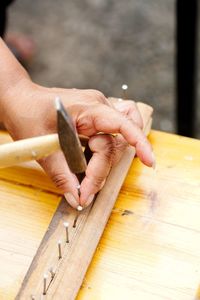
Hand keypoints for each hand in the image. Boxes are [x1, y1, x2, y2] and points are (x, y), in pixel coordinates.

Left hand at [2, 80, 153, 207]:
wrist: (21, 99)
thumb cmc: (27, 114)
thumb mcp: (42, 147)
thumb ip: (62, 175)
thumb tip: (77, 197)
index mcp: (87, 107)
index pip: (121, 123)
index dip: (138, 142)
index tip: (149, 162)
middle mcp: (98, 108)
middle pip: (113, 146)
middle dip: (100, 172)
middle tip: (83, 193)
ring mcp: (98, 113)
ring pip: (113, 145)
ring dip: (102, 165)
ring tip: (85, 180)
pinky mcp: (95, 120)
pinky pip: (111, 136)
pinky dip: (108, 151)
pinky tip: (96, 160)